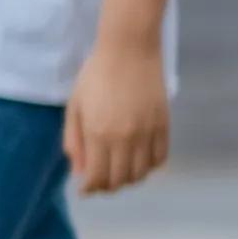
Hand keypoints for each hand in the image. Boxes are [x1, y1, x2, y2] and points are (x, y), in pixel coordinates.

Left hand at [63, 38, 169, 194]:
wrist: (130, 50)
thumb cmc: (95, 75)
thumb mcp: (75, 107)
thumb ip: (74, 141)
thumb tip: (79, 171)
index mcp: (98, 133)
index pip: (97, 177)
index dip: (89, 188)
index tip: (85, 188)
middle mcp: (125, 138)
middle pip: (119, 179)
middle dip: (107, 186)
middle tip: (100, 180)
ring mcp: (147, 132)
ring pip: (141, 173)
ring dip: (128, 178)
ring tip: (119, 171)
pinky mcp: (163, 126)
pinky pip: (160, 159)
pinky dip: (149, 167)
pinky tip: (139, 160)